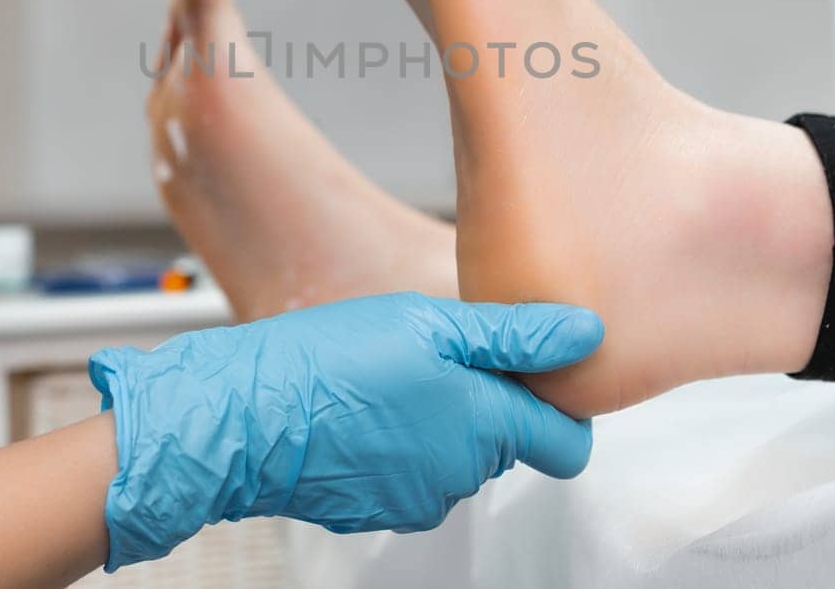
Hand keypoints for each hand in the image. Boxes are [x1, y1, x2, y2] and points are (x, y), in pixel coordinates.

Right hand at [88, 292, 602, 568]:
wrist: (245, 418)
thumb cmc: (330, 362)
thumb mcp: (430, 324)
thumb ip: (516, 334)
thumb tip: (589, 334)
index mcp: (486, 428)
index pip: (570, 444)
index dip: (561, 405)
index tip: (530, 371)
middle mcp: (462, 477)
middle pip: (508, 442)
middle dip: (485, 401)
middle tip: (434, 354)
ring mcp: (419, 500)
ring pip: (458, 456)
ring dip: (439, 419)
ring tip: (388, 376)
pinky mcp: (379, 510)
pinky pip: (412, 473)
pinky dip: (400, 444)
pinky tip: (363, 408)